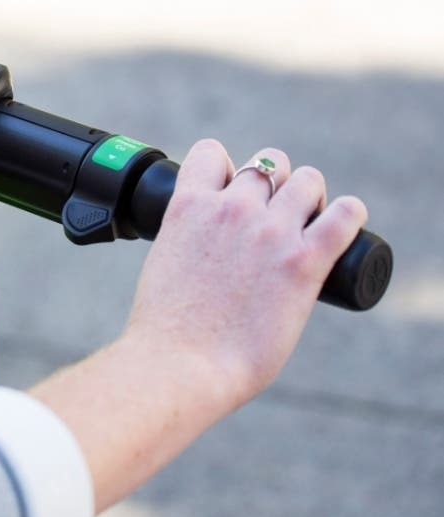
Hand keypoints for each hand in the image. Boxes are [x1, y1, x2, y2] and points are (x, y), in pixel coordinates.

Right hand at [125, 139, 367, 405]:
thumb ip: (187, 241)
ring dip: (310, 196)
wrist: (181, 364)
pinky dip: (350, 214)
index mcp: (189, 205)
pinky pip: (346, 215)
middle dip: (274, 185)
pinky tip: (346, 223)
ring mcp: (269, 232)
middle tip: (278, 216)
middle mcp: (232, 208)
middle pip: (268, 164)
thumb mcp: (165, 261)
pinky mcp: (304, 262)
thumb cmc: (167, 329)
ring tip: (311, 222)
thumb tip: (206, 251)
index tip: (232, 194)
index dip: (227, 170)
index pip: (213, 152)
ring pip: (308, 180)